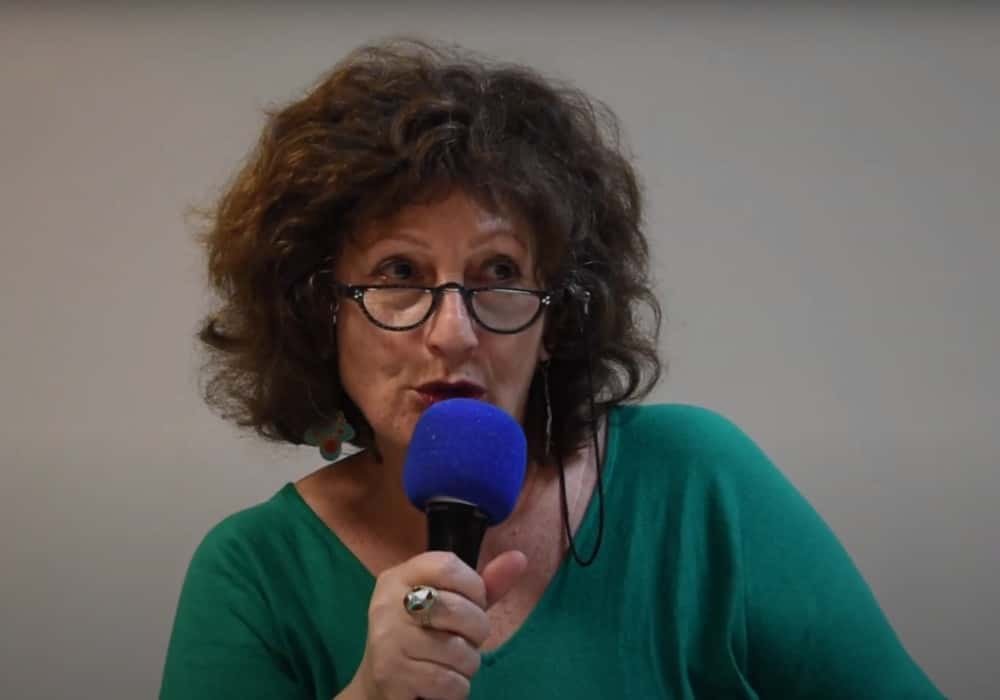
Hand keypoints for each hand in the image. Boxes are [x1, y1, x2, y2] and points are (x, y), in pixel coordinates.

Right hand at [343, 549, 527, 699]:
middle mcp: (387, 604)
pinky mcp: (391, 675)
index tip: (473, 603)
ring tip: (450, 663)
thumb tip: (520, 558)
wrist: (382, 687)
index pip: (447, 565)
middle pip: (457, 609)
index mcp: (399, 577)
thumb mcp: (452, 606)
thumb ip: (485, 585)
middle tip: (464, 639)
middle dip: (476, 630)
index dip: (474, 587)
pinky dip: (456, 688)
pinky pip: (449, 681)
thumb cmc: (424, 638)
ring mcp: (387, 640)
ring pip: (457, 651)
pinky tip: (441, 683)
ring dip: (466, 664)